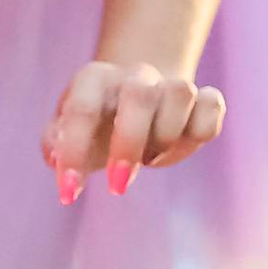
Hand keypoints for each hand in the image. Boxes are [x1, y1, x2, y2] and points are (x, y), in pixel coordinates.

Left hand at [45, 60, 225, 201]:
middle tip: (117, 186)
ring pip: (180, 93)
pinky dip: (200, 131)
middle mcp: (134, 75)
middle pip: (139, 94)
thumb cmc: (98, 124)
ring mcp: (170, 83)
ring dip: (166, 137)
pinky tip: (182, 144)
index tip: (69, 193)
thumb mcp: (68, 132)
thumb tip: (54, 158)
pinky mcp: (204, 98)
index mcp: (94, 79)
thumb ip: (55, 144)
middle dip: (129, 145)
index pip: (81, 109)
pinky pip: (213, 106)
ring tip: (150, 158)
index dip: (74, 153)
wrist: (140, 98)